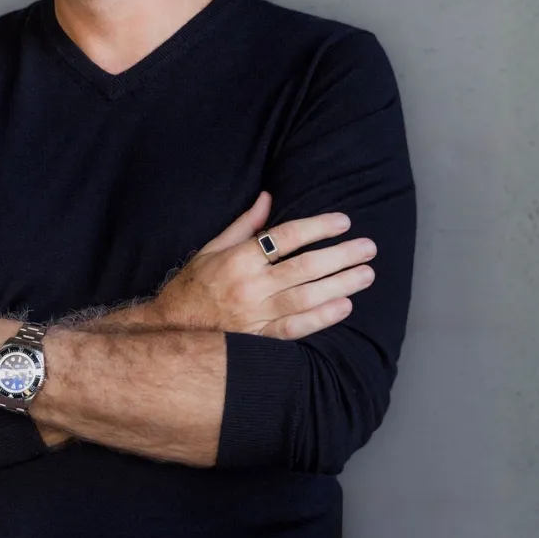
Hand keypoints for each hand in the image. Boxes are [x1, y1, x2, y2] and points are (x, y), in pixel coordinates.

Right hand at [150, 192, 375, 338]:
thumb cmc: (192, 286)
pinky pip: (297, 328)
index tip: (342, 222)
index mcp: (238, 258)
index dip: (318, 227)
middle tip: (368, 247)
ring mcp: (256, 315)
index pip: (286, 237)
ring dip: (341, 284)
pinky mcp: (260, 339)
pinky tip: (344, 306)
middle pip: (305, 266)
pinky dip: (322, 318)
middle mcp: (250, 286)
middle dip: (341, 255)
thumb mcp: (211, 248)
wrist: (169, 330)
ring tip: (366, 274)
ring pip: (307, 296)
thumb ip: (244, 225)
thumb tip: (268, 198)